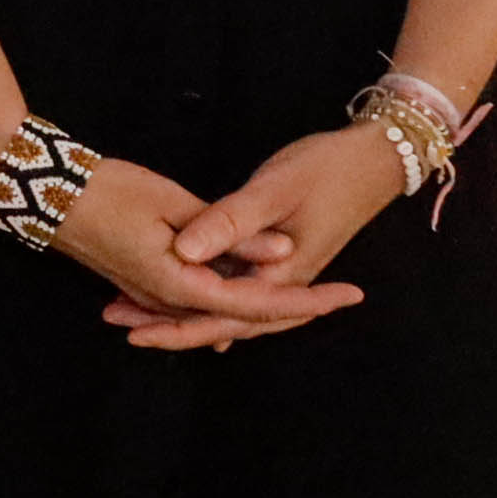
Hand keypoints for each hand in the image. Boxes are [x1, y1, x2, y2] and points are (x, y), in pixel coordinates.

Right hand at [42, 155, 364, 350]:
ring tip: (309, 292)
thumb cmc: (105, 189)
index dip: (307, 300)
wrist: (40, 189)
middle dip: (292, 306)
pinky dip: (225, 293)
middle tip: (340, 295)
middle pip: (242, 314)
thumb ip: (229, 230)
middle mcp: (168, 298)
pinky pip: (194, 297)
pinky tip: (245, 280)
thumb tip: (281, 250)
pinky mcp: (141, 278)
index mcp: (180, 284)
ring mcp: (152, 292)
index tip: (350, 294)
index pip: (257, 303)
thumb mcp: (171, 200)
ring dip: (259, 302)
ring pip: (218, 308)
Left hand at [93, 127, 405, 350]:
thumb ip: (231, 222)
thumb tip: (186, 252)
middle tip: (126, 331)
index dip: (180, 328)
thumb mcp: (274, 191)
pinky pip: (238, 287)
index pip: (228, 317)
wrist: (370, 160)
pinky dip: (206, 294)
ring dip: (188, 313)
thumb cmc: (325, 171)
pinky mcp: (277, 257)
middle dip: (176, 328)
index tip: (139, 336)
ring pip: (231, 307)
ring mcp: (281, 272)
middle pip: (227, 322)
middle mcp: (283, 282)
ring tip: (136, 316)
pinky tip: (179, 295)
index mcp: (283, 275)